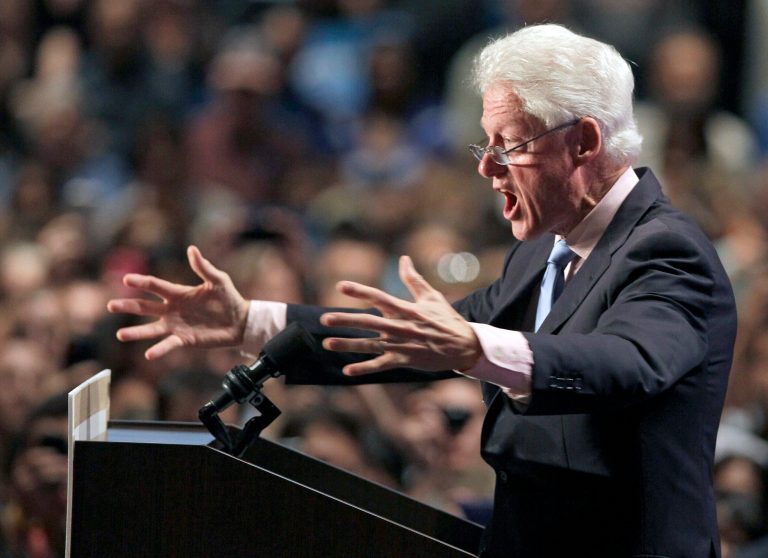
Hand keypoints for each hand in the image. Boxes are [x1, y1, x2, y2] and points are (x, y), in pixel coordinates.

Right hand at [106, 246, 249, 359]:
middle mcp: (172, 309)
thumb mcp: (218, 280)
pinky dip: (159, 349)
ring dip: (136, 332)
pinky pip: (168, 344)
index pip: (155, 286)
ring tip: (120, 334)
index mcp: (178, 293)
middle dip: (128, 306)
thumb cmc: (229, 298)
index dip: (142, 282)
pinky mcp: (184, 339)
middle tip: (111, 305)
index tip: (127, 279)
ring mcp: (176, 325)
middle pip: (145, 307)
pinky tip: (149, 354)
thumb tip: (192, 249)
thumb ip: (204, 267)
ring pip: (151, 328)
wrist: (240, 321)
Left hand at [320, 255, 481, 374]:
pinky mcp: (404, 361)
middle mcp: (401, 327)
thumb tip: (403, 259)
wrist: (464, 347)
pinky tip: (347, 371)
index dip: (359, 291)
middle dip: (346, 320)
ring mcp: (401, 346)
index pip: (379, 297)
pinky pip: (381, 365)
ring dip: (348, 345)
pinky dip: (364, 369)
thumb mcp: (432, 297)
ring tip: (327, 343)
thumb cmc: (447, 319)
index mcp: (406, 309)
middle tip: (324, 318)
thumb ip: (413, 279)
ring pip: (370, 345)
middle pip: (369, 322)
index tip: (341, 286)